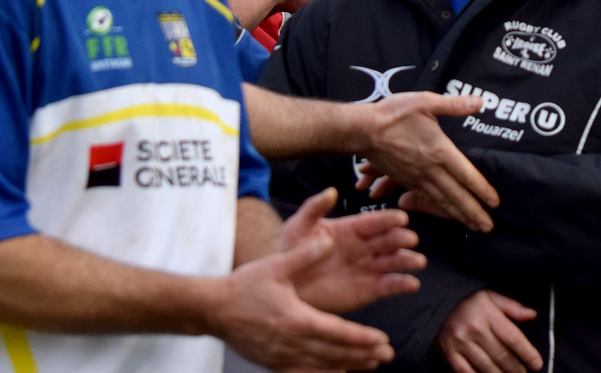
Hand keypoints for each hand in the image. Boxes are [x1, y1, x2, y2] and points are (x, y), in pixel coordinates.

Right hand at [211, 228, 396, 369]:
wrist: (213, 310)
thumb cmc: (244, 286)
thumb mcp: (275, 266)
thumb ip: (304, 255)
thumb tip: (329, 240)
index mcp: (294, 318)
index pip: (335, 332)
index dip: (360, 338)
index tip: (381, 340)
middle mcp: (290, 342)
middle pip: (333, 353)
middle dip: (362, 355)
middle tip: (386, 354)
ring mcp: (281, 356)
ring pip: (322, 366)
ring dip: (348, 366)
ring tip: (371, 364)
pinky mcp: (273, 363)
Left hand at [277, 188, 423, 312]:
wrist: (286, 286)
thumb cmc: (291, 252)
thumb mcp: (299, 226)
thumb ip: (314, 208)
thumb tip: (331, 191)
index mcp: (352, 228)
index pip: (374, 222)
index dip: (388, 219)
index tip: (401, 218)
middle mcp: (365, 246)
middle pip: (389, 240)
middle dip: (401, 239)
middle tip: (409, 239)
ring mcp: (369, 268)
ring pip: (394, 262)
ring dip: (407, 260)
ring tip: (418, 261)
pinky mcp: (370, 290)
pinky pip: (389, 286)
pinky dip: (402, 284)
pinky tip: (412, 284)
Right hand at [349, 92, 500, 231]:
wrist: (363, 130)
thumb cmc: (394, 114)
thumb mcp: (426, 102)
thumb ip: (454, 105)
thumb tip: (479, 102)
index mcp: (439, 151)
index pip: (466, 174)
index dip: (481, 190)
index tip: (494, 202)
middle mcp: (430, 169)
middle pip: (455, 195)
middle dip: (473, 212)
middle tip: (488, 227)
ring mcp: (417, 177)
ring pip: (441, 200)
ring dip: (458, 215)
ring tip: (472, 226)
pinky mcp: (405, 180)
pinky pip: (426, 199)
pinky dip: (439, 209)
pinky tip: (446, 214)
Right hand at [436, 290, 541, 372]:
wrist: (437, 306)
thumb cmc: (469, 302)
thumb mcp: (491, 297)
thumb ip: (512, 307)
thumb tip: (532, 314)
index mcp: (487, 313)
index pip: (512, 337)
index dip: (527, 352)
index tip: (537, 364)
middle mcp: (474, 328)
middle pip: (500, 354)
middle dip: (515, 368)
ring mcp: (460, 342)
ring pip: (486, 366)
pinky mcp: (449, 354)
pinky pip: (466, 372)